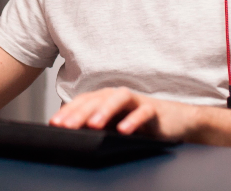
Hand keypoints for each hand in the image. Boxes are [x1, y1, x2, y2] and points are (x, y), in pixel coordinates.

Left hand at [48, 87, 199, 140]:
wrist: (175, 120)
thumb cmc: (140, 122)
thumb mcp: (114, 124)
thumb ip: (96, 125)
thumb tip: (70, 132)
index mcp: (106, 99)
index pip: (83, 102)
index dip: (68, 111)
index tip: (54, 124)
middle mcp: (118, 96)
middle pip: (96, 100)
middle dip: (79, 113)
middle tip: (66, 125)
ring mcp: (136, 101)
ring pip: (117, 100)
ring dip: (104, 111)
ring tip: (92, 125)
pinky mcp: (154, 110)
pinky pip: (143, 112)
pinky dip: (133, 120)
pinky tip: (123, 130)